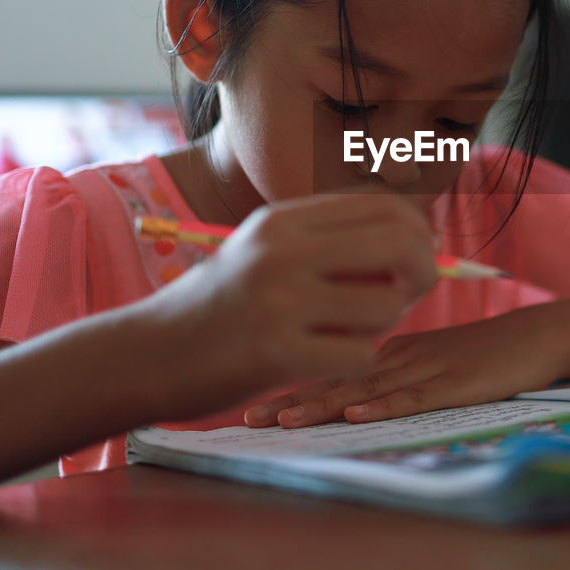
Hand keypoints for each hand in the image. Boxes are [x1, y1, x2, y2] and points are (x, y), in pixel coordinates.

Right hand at [133, 192, 437, 420]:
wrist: (146, 354)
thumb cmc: (218, 305)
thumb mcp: (263, 250)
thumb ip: (327, 241)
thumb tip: (415, 246)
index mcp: (284, 220)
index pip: (385, 208)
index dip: (419, 235)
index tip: (417, 260)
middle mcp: (283, 251)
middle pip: (400, 245)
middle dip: (423, 272)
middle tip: (408, 296)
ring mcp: (280, 300)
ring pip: (387, 305)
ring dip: (382, 326)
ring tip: (346, 332)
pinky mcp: (277, 352)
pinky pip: (361, 355)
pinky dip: (356, 361)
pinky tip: (324, 359)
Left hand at [243, 305, 569, 427]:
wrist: (536, 336)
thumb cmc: (483, 350)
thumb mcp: (431, 355)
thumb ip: (394, 369)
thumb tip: (352, 395)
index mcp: (390, 349)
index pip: (330, 367)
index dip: (289, 384)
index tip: (248, 402)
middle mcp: (399, 356)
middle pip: (337, 379)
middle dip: (290, 400)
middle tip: (247, 418)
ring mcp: (426, 368)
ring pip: (366, 389)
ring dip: (323, 405)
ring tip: (284, 420)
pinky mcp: (455, 383)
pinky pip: (415, 397)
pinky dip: (384, 406)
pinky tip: (358, 413)